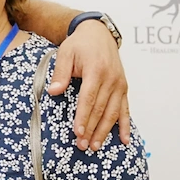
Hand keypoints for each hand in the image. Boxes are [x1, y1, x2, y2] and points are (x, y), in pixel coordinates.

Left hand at [48, 20, 128, 150]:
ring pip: (113, 112)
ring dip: (105, 131)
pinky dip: (125, 125)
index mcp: (96, 71)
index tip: (77, 132)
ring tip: (95, 146)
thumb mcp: (65, 53)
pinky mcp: (124, 88)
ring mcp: (120, 84)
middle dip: (92, 129)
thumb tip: (54, 91)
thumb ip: (61, 73)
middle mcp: (111, 79)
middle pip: (101, 109)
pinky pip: (125, 109)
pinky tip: (125, 139)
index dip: (83, 116)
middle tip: (83, 146)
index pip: (89, 98)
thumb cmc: (80, 44)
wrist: (99, 33)